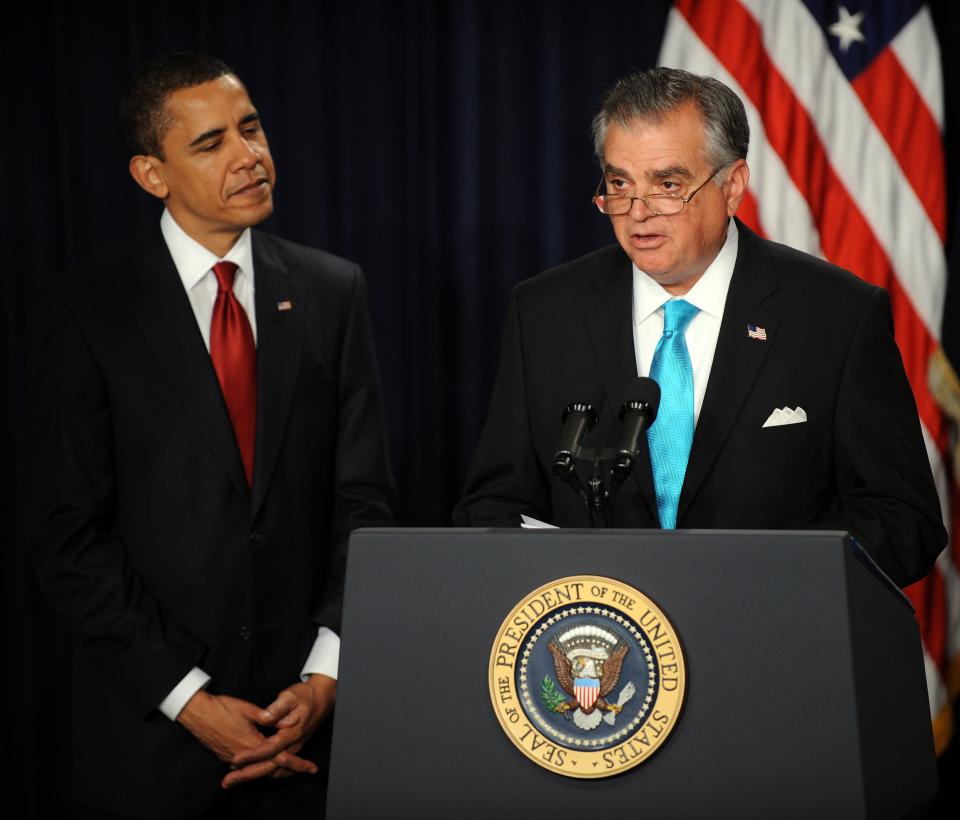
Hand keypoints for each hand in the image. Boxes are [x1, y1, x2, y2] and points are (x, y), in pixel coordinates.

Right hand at [177, 690, 316, 784]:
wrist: (196, 713)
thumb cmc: (222, 708)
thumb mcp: (248, 709)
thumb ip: (270, 716)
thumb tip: (291, 720)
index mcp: (251, 743)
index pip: (279, 757)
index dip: (297, 762)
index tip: (311, 767)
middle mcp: (242, 756)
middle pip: (271, 768)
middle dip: (291, 769)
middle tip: (308, 770)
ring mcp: (232, 758)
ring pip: (259, 769)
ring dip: (276, 769)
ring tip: (293, 769)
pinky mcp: (226, 756)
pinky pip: (247, 767)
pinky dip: (260, 767)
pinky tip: (267, 764)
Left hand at [221, 674, 335, 787]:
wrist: (322, 698)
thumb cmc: (305, 696)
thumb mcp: (290, 696)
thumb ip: (277, 708)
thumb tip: (265, 718)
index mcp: (291, 733)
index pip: (269, 749)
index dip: (253, 755)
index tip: (236, 759)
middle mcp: (293, 745)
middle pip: (270, 766)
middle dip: (248, 775)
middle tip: (228, 782)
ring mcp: (294, 749)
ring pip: (274, 771)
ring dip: (254, 777)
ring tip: (234, 781)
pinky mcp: (292, 749)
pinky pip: (279, 769)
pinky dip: (264, 774)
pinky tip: (251, 774)